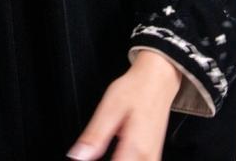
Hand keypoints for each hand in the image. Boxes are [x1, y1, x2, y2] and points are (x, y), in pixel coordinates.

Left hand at [65, 50, 181, 159]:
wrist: (158, 81)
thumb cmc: (136, 89)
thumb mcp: (110, 107)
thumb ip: (95, 135)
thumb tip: (77, 155)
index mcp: (135, 148)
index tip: (85, 156)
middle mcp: (148, 159)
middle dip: (107, 160)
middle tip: (92, 150)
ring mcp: (152, 159)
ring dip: (116, 160)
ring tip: (101, 148)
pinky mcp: (153, 157)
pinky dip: (123, 160)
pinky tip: (116, 154)